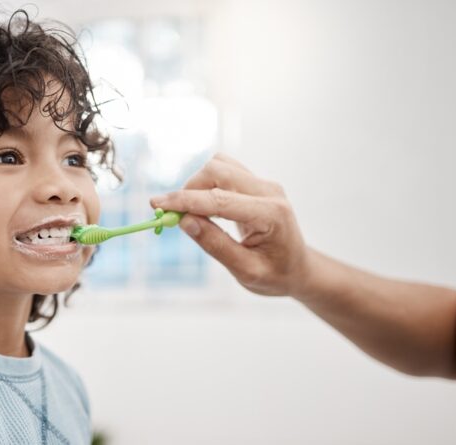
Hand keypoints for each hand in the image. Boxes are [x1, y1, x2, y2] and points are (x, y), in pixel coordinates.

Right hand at [150, 153, 313, 296]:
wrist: (298, 268)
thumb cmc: (276, 275)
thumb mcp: (245, 271)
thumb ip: (215, 245)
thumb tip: (184, 221)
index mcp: (271, 215)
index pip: (219, 200)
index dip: (184, 201)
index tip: (156, 205)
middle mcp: (269, 191)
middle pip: (217, 170)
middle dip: (189, 190)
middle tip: (174, 217)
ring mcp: (264, 184)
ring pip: (219, 166)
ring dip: (197, 186)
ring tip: (193, 215)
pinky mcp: (256, 183)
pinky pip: (224, 171)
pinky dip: (207, 185)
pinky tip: (205, 208)